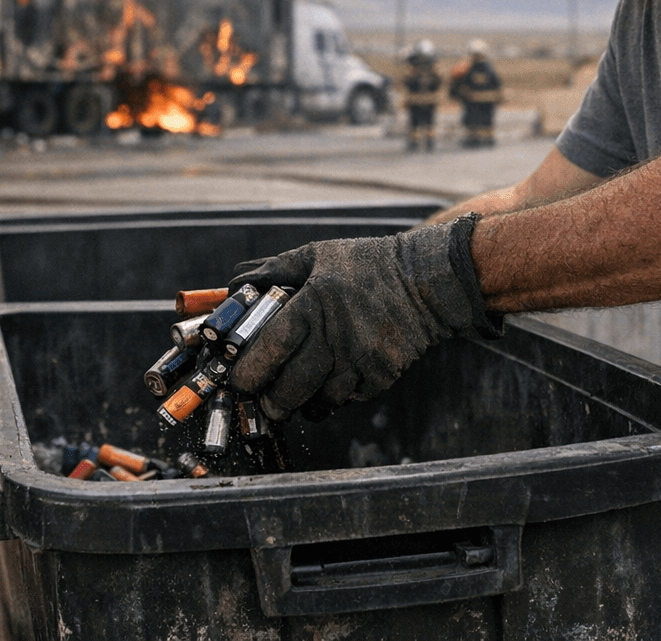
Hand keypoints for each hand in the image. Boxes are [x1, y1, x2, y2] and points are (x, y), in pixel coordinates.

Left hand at [225, 216, 499, 419]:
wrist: (426, 282)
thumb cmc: (365, 265)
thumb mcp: (316, 255)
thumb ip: (273, 270)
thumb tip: (235, 284)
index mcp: (314, 303)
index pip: (272, 347)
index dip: (250, 370)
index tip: (238, 380)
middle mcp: (336, 335)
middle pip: (291, 385)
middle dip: (271, 401)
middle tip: (262, 401)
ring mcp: (361, 360)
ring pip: (319, 400)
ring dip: (301, 404)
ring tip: (290, 399)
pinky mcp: (382, 376)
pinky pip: (348, 399)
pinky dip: (333, 399)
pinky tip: (326, 387)